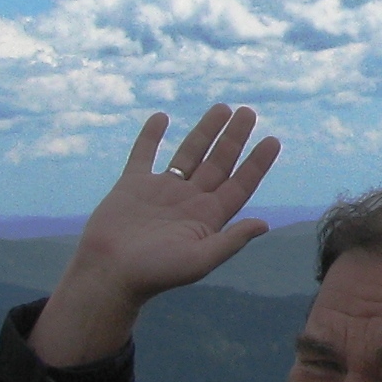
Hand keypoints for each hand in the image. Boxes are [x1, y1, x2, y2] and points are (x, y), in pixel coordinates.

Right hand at [31, 106, 281, 365]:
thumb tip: (265, 224)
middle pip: (218, 163)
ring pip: (188, 154)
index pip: (239, 184)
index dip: (257, 163)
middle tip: (248, 112)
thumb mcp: (199, 260)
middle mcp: (188, 201)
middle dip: (233, 138)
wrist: (108, 273)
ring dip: (205, 131)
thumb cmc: (155, 273)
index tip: (273, 140)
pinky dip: (151, 136)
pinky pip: (144, 154)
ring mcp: (161, 191)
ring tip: (222, 108)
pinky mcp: (132, 185)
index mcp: (207, 217)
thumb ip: (231, 240)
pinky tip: (161, 117)